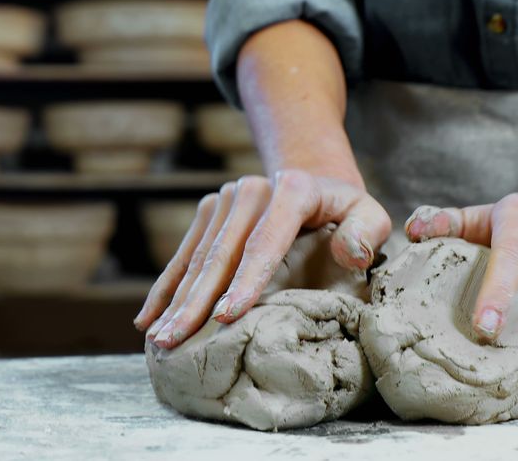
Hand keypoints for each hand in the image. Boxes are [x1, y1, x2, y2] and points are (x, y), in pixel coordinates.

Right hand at [134, 169, 390, 348]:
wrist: (314, 176)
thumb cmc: (345, 210)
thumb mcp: (370, 213)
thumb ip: (366, 231)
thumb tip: (349, 254)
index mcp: (291, 190)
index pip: (265, 243)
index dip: (245, 282)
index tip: (226, 317)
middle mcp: (250, 190)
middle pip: (221, 254)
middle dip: (197, 302)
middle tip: (177, 340)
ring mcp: (224, 200)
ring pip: (197, 258)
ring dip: (175, 301)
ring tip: (160, 339)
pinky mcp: (209, 212)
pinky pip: (184, 255)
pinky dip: (165, 289)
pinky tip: (147, 319)